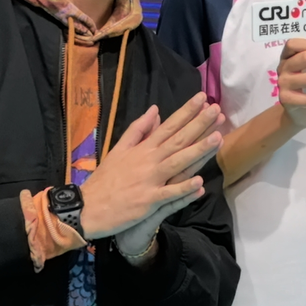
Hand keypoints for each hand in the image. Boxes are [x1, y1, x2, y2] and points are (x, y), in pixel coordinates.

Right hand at [79, 93, 222, 239]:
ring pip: (178, 163)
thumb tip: (155, 110)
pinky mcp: (148, 201)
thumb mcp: (118, 149)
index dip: (186, 112)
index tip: (202, 98)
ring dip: (198, 151)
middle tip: (217, 110)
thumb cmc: (105, 179)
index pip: (168, 126)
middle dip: (199, 124)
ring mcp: (150, 181)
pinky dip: (184, 189)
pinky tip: (200, 183)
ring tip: (217, 138)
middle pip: (178, 140)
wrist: (87, 208)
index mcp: (143, 148)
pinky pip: (170, 195)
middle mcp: (149, 161)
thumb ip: (138, 130)